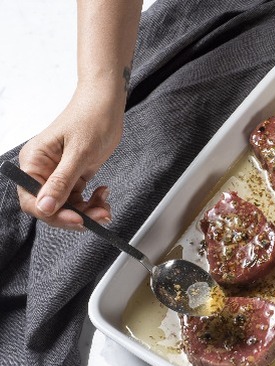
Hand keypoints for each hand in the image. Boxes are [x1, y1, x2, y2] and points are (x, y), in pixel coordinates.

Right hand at [17, 83, 124, 229]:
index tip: (77, 219)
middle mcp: (42, 170)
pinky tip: (103, 194)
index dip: (53, 214)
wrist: (107, 103)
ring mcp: (58, 174)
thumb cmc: (91, 118)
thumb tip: (45, 206)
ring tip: (105, 206)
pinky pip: (78, 199)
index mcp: (34, 161)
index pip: (33, 199)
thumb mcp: (79, 152)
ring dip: (87, 212)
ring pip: (67, 206)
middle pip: (50, 207)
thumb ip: (62, 181)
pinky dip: (92, 203)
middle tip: (99, 216)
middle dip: (75, 215)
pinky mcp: (74, 175)